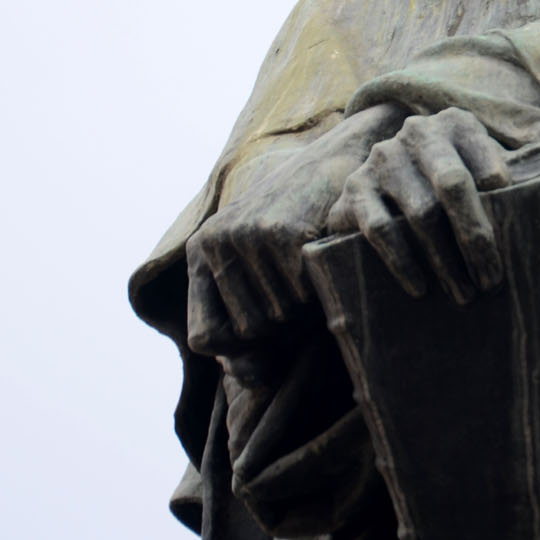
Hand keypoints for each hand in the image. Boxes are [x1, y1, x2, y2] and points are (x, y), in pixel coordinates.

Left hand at [186, 103, 403, 353]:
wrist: (337, 159)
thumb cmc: (299, 228)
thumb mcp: (262, 275)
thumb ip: (248, 335)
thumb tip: (255, 380)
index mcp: (202, 252)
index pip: (206, 338)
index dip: (239, 352)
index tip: (268, 340)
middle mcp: (216, 243)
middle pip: (250, 331)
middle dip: (282, 324)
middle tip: (298, 285)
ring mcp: (248, 236)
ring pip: (280, 316)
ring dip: (305, 305)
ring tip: (309, 266)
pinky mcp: (284, 233)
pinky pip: (305, 295)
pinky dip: (322, 287)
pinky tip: (323, 254)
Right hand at [327, 108, 510, 303]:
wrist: (375, 191)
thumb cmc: (448, 188)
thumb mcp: (485, 167)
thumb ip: (530, 161)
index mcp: (457, 124)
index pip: (489, 165)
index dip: (503, 205)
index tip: (516, 241)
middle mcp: (418, 132)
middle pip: (454, 184)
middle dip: (476, 238)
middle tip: (491, 281)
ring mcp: (382, 158)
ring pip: (422, 213)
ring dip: (445, 261)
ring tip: (464, 294)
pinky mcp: (354, 188)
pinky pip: (381, 229)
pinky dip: (403, 262)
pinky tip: (420, 288)